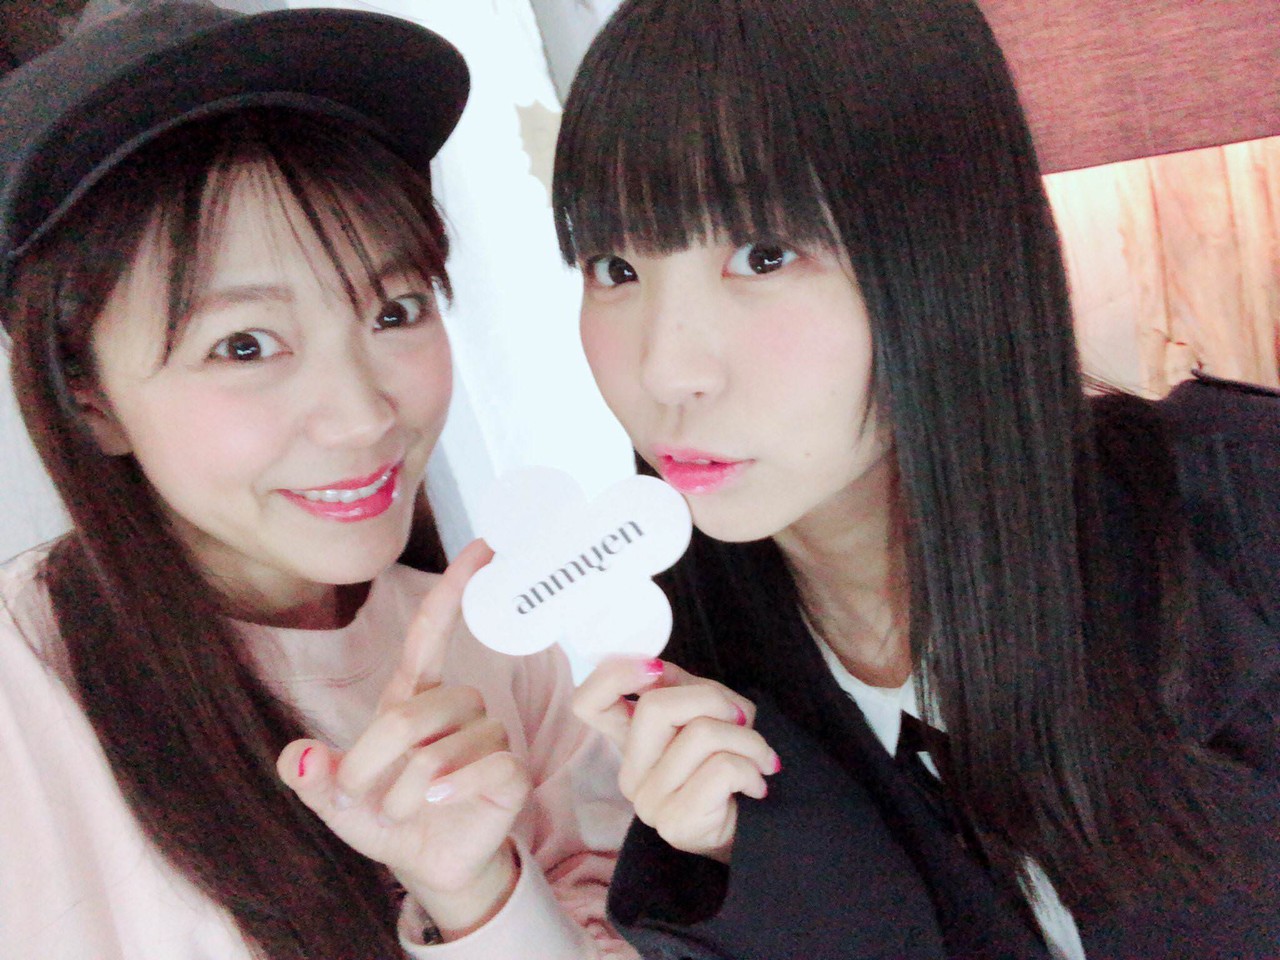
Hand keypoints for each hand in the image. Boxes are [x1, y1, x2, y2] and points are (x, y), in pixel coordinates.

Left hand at [277, 539, 529, 937]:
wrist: (427, 865)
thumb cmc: (385, 816)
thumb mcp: (335, 800)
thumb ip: (311, 777)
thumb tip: (297, 757)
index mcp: (415, 697)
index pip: (432, 633)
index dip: (453, 590)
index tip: (482, 549)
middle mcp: (457, 707)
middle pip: (413, 712)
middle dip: (375, 761)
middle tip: (365, 796)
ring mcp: (488, 737)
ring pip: (442, 749)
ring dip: (408, 791)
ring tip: (405, 810)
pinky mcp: (510, 771)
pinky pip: (484, 766)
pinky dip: (453, 790)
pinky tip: (441, 805)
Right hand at [573, 658, 778, 862]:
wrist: (754, 829)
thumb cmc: (728, 765)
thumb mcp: (706, 714)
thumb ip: (681, 688)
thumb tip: (658, 669)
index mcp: (631, 741)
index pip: (588, 703)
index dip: (615, 675)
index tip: (657, 669)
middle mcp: (631, 773)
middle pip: (655, 707)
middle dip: (712, 699)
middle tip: (741, 718)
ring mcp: (648, 802)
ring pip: (700, 735)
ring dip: (748, 738)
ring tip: (760, 757)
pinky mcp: (676, 824)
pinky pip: (722, 769)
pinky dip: (753, 766)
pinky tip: (757, 784)